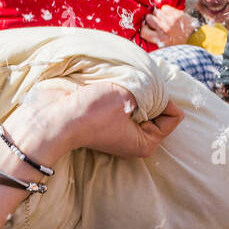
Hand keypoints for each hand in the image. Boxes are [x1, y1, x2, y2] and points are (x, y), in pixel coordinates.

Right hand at [36, 82, 184, 160]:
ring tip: (117, 88)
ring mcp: (122, 130)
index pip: (174, 115)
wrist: (54, 119)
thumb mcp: (127, 97)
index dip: (164, 98)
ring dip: (134, 91)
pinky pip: (126, 101)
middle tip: (129, 88)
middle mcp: (136, 140)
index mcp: (146, 143)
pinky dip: (121, 92)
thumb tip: (156, 86)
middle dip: (150, 94)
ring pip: (142, 103)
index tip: (142, 92)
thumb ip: (150, 90)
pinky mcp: (109, 120)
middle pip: (159, 109)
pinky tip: (109, 89)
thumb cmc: (90, 113)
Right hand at [140, 4, 195, 46]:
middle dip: (151, 20)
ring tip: (164, 19)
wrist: (195, 37)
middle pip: (149, 18)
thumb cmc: (180, 44)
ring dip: (158, 15)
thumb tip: (146, 33)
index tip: (148, 29)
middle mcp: (164, 29)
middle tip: (156, 23)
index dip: (145, 29)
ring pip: (156, 12)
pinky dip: (165, 11)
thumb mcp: (166, 47)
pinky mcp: (176, 13)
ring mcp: (170, 20)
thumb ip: (156, 41)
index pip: (144, 31)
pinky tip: (169, 15)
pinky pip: (164, 8)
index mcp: (161, 39)